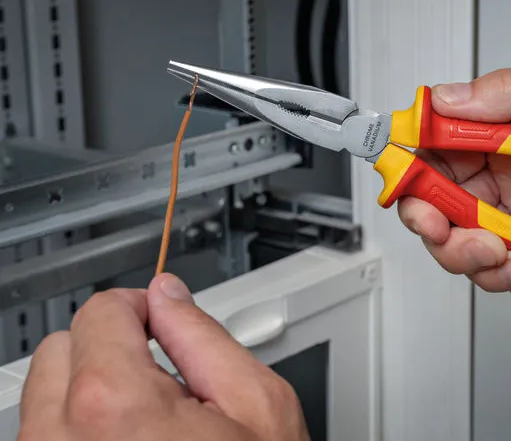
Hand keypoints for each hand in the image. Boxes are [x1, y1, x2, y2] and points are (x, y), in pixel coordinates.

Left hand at [18, 274, 309, 440]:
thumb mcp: (255, 405)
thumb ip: (204, 336)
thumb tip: (169, 296)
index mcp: (114, 406)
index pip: (100, 312)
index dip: (141, 309)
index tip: (159, 323)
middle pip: (60, 349)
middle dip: (107, 349)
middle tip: (158, 379)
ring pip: (43, 397)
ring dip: (88, 394)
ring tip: (144, 427)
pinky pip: (43, 439)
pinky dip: (77, 433)